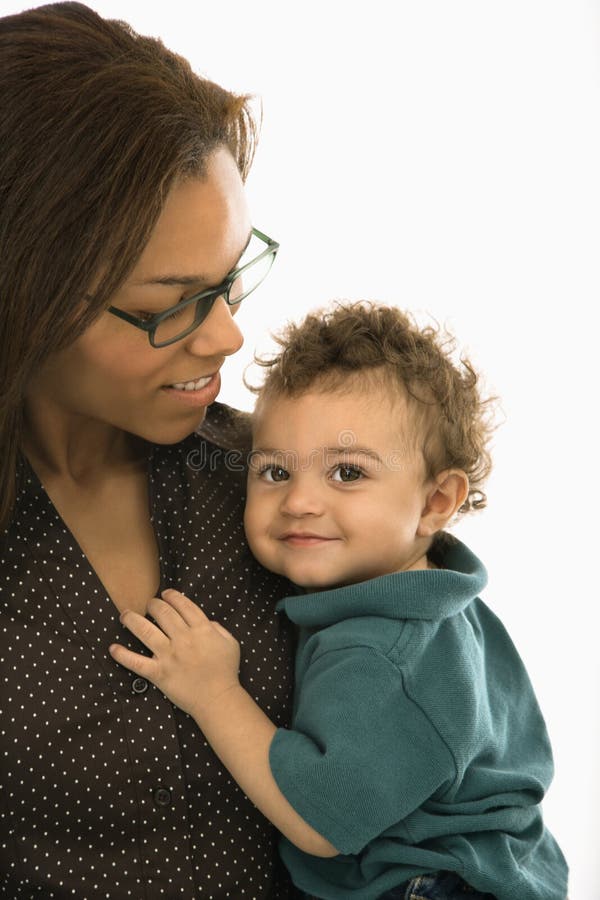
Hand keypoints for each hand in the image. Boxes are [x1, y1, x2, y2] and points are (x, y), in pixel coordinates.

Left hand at [109, 589, 240, 719]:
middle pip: (162, 613)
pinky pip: (136, 662)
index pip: (183, 605)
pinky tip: (113, 648)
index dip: (172, 596)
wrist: (217, 699)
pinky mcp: (158, 673)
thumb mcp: (230, 642)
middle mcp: (183, 638)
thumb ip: (218, 627)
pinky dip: (122, 655)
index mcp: (202, 629)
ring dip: (132, 620)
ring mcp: (168, 656)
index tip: (165, 594)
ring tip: (125, 615)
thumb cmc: (226, 671)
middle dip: (153, 604)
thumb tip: (205, 621)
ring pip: (145, 631)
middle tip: (149, 604)